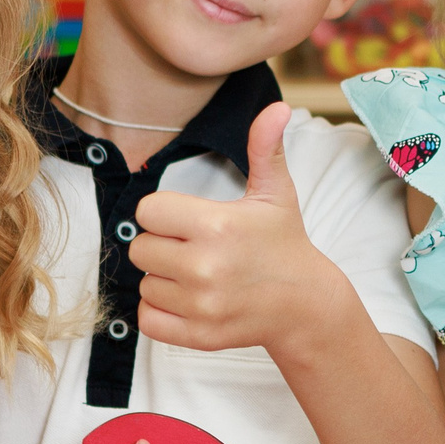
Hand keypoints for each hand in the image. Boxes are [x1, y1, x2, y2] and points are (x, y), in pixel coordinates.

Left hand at [132, 103, 331, 352]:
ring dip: (164, 279)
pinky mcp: (198, 335)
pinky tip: (190, 299)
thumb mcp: (276, 194)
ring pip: (145, 283)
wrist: (305, 304)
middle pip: (140, 248)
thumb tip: (277, 107)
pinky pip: (148, 319)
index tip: (190, 221)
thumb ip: (265, 149)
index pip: (147, 211)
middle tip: (194, 248)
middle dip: (162, 245)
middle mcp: (205, 266)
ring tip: (199, 275)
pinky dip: (161, 310)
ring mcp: (201, 305)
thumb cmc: (284, 243)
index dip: (165, 214)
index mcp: (217, 225)